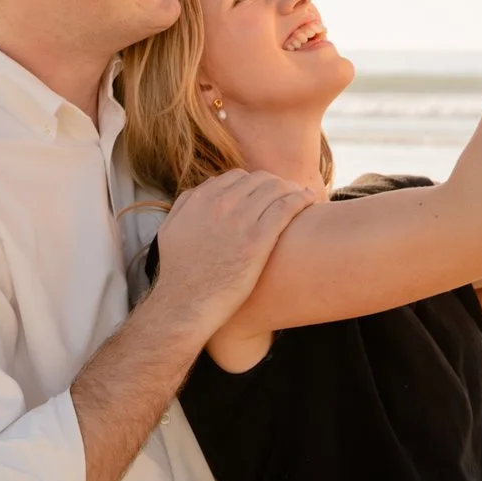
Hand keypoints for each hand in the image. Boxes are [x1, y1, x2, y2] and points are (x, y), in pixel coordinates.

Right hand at [149, 171, 322, 336]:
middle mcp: (221, 204)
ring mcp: (240, 220)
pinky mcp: (257, 240)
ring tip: (302, 197)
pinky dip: (301, 198)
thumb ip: (185, 203)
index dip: (255, 183)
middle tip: (288, 195)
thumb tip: (205, 189)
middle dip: (276, 184)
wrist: (185, 304)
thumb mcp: (171, 229)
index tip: (265, 193)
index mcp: (201, 199)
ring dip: (291, 189)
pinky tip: (310, 200)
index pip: (237, 176)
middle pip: (260, 180)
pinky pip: (286, 207)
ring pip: (276, 189)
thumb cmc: (179, 272)